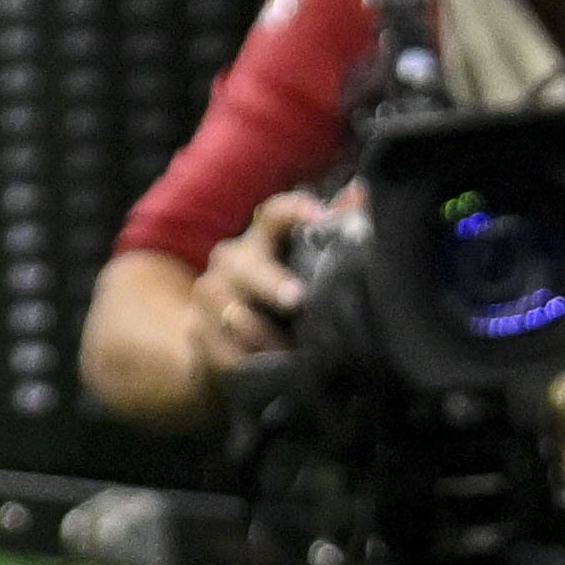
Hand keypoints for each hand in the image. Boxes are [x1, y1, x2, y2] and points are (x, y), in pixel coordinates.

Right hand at [178, 197, 313, 396]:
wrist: (216, 344)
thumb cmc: (271, 301)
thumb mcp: (295, 268)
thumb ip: (330, 232)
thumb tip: (364, 192)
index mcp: (257, 241)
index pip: (274, 215)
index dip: (296, 212)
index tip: (321, 217)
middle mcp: (229, 265)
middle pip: (245, 266)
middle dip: (270, 282)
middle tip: (296, 299)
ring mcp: (209, 301)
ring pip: (236, 315)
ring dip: (269, 337)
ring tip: (297, 354)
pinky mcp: (200, 338)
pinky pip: (228, 354)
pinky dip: (252, 365)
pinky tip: (271, 373)